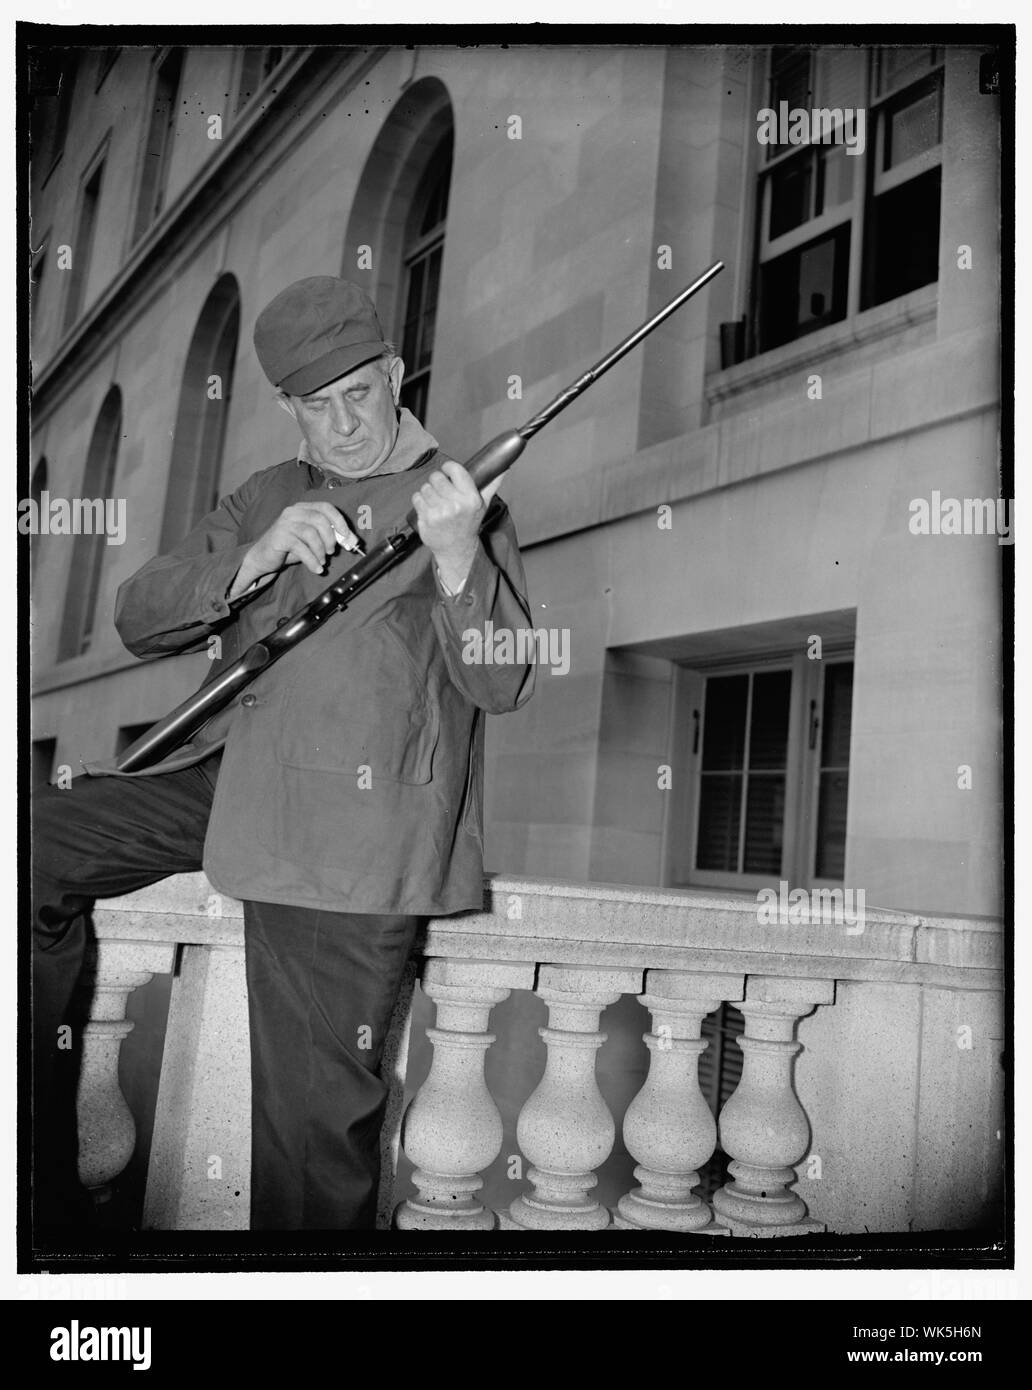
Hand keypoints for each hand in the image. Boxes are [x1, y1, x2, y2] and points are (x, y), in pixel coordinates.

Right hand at [228, 502, 360, 597]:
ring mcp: (284, 523)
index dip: (339, 520)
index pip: (325, 507)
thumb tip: (349, 539)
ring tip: (321, 561)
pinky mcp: (279, 537)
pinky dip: (312, 560)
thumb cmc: (288, 548)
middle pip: (320, 520)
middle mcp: (292, 512)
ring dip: (321, 551)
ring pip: (311, 534)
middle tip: (331, 552)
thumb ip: (326, 536)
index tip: (346, 535)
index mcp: (302, 508)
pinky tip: (316, 568)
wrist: (261, 557)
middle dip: (330, 538)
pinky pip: (302, 548)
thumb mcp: (309, 539)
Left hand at [411, 463, 503, 589]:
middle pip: (436, 477)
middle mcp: (455, 505)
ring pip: (425, 487)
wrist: (457, 548)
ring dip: (428, 491)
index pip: (455, 469)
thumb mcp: (483, 504)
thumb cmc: (468, 524)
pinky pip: (416, 498)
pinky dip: (420, 500)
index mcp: (471, 499)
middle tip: (441, 489)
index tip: (446, 471)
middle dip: (437, 480)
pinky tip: (428, 507)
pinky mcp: (426, 519)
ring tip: (435, 500)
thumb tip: (504, 467)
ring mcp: (439, 513)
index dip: (448, 467)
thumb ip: (491, 484)